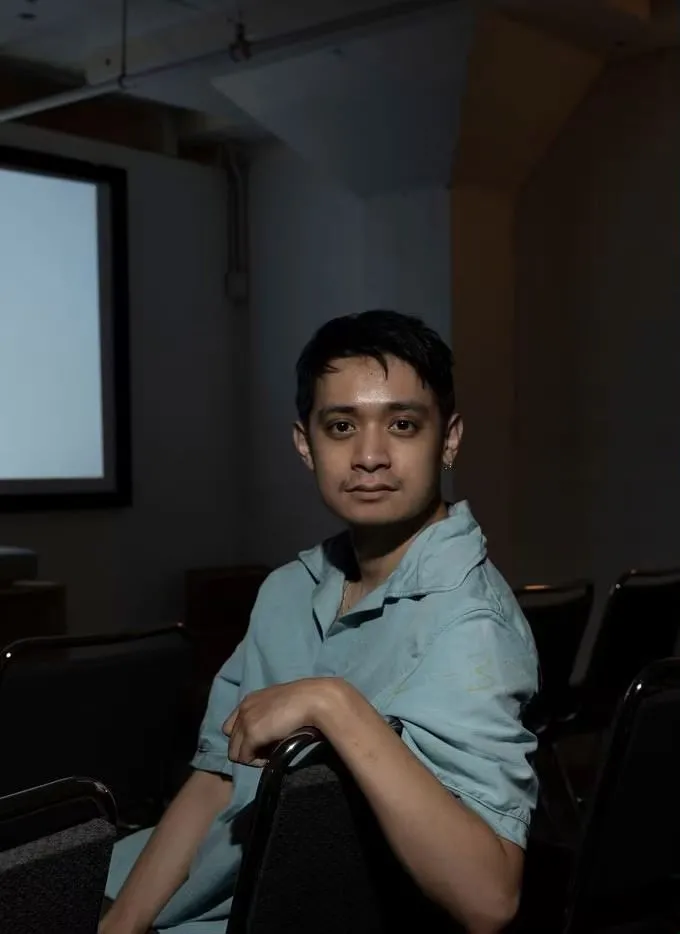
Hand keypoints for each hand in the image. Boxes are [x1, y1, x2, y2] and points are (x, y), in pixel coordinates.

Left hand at [223, 678, 342, 766]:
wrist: (312, 700)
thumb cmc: (304, 701)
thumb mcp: (280, 705)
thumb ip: (269, 714)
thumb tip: (269, 733)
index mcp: (249, 700)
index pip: (232, 726)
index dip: (244, 737)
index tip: (262, 741)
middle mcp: (243, 709)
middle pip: (232, 741)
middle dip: (248, 749)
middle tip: (267, 751)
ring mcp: (245, 722)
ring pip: (234, 752)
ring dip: (250, 757)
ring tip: (268, 754)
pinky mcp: (251, 735)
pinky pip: (244, 758)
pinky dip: (255, 762)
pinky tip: (270, 757)